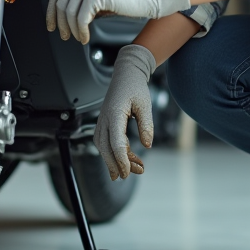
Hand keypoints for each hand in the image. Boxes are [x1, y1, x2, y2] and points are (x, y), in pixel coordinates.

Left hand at [46, 0, 189, 44]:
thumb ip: (83, 2)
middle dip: (61, 23)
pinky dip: (81, 31)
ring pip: (69, 12)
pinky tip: (86, 38)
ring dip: (72, 30)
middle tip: (65, 36)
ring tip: (79, 38)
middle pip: (61, 3)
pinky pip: (81, 17)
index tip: (51, 24)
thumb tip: (64, 19)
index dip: (51, 10)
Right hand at [95, 44, 155, 179]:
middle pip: (106, 147)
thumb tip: (147, 145)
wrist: (126, 74)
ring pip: (102, 146)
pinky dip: (113, 153)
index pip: (116, 141)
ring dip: (113, 161)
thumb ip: (146, 125)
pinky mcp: (104, 123)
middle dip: (116, 164)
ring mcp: (102, 121)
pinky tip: (123, 161)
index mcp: (114, 113)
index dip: (122, 159)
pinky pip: (104, 142)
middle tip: (131, 175)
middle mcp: (104, 118)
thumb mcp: (145, 105)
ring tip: (129, 172)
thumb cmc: (135, 87)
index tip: (129, 172)